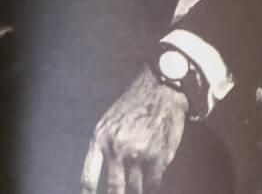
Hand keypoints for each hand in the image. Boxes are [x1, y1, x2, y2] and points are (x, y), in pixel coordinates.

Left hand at [80, 66, 188, 193]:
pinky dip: (152, 188)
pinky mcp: (159, 155)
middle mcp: (117, 149)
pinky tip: (152, 188)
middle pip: (114, 189)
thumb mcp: (108, 121)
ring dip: (137, 192)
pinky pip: (154, 183)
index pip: (89, 179)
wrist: (162, 88)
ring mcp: (139, 154)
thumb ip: (102, 147)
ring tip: (138, 190)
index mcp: (100, 139)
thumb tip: (99, 177)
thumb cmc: (135, 104)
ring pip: (136, 188)